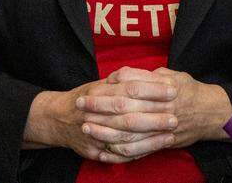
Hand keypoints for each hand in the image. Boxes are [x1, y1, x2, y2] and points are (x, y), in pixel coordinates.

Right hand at [24, 78, 176, 162]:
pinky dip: (137, 154)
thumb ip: (123, 79)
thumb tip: (150, 74)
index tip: (173, 90)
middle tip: (176, 118)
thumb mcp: (100, 83)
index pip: (131, 89)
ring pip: (125, 139)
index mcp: (99, 92)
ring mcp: (94, 135)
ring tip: (170, 136)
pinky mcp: (93, 151)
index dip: (153, 90)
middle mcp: (96, 113)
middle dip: (155, 118)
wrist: (56, 118)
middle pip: (130, 116)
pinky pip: (118, 156)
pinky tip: (153, 150)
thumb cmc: (84, 98)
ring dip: (150, 139)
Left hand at [81, 67, 231, 155]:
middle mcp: (162, 109)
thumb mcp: (171, 74)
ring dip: (105, 131)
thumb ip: (145, 75)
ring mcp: (162, 129)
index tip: (90, 89)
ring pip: (130, 133)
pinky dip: (120, 152)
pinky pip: (139, 151)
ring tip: (87, 127)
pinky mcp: (163, 143)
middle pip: (126, 110)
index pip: (131, 89)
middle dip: (100, 109)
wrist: (212, 113)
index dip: (109, 90)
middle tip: (80, 106)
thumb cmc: (189, 90)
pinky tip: (104, 149)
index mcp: (164, 89)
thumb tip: (120, 75)